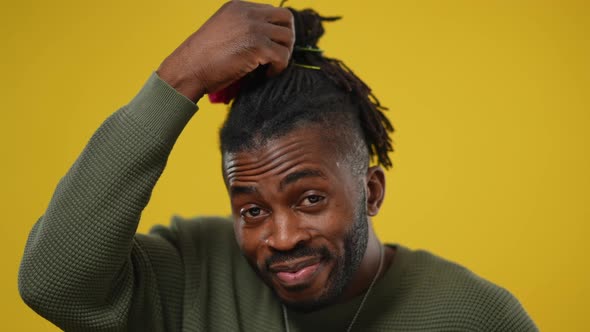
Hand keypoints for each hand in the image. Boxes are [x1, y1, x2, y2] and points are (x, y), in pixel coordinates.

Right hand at [157, 0, 294, 101]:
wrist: (189, 69)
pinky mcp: (257, 46)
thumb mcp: (223, 30)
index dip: (275, 31)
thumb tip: (268, 39)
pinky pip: (283, 56)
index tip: (271, 47)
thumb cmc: (203, 58)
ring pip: (288, 37)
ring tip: (271, 66)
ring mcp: (253, 27)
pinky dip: (279, 68)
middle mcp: (247, 12)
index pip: (272, 12)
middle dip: (287, 38)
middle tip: (278, 55)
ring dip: (284, 54)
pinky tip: (267, 74)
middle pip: (286, 18)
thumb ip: (243, 27)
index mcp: (238, 6)